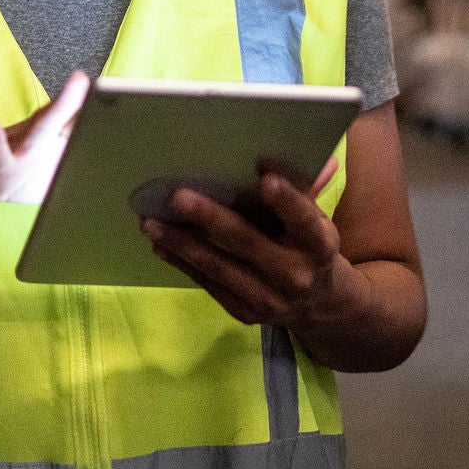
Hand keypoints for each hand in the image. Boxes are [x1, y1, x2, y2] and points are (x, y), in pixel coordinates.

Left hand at [141, 158, 349, 329]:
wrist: (317, 305)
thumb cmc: (308, 246)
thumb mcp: (315, 221)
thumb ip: (302, 192)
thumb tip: (299, 155)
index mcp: (319, 246)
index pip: (304, 221)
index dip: (287, 201)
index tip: (265, 177)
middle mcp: (295, 276)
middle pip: (247, 241)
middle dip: (210, 218)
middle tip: (177, 196)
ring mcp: (269, 299)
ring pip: (218, 266)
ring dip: (181, 242)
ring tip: (150, 222)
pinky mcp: (245, 313)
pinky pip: (209, 284)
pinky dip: (183, 263)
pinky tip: (160, 244)